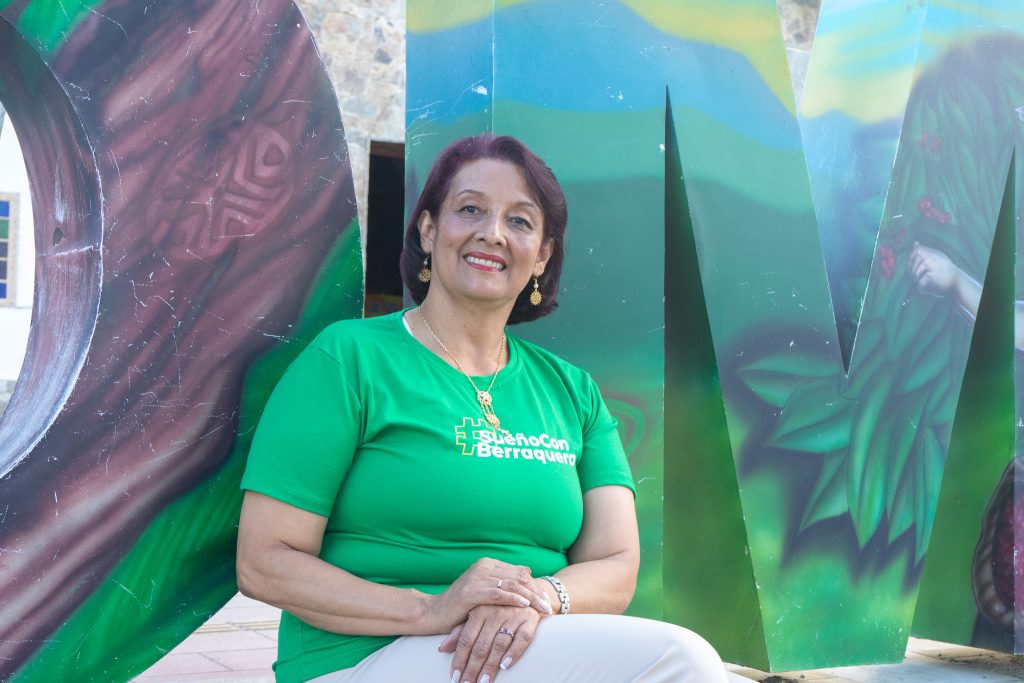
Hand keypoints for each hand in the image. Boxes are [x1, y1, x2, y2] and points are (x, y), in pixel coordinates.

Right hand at [426, 558, 551, 632]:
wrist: (434, 613)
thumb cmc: (461, 605)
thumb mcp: (485, 590)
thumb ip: (503, 580)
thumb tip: (527, 570)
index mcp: (487, 564)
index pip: (518, 572)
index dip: (533, 586)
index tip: (546, 599)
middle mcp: (483, 567)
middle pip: (517, 578)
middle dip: (535, 592)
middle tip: (548, 606)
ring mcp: (476, 577)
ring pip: (510, 585)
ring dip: (528, 597)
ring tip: (541, 608)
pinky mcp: (470, 591)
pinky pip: (497, 593)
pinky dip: (512, 598)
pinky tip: (523, 605)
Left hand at [439, 603, 541, 682]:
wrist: (527, 590)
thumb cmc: (498, 606)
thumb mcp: (477, 615)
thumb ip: (460, 631)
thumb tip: (442, 648)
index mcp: (479, 610)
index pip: (466, 639)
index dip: (460, 659)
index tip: (455, 677)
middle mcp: (495, 612)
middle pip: (481, 645)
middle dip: (473, 668)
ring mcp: (513, 615)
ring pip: (499, 644)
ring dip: (490, 665)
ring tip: (483, 682)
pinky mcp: (530, 620)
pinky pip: (522, 638)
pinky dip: (514, 652)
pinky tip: (505, 666)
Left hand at [908, 241, 960, 295]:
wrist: (958, 281)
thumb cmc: (945, 270)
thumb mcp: (936, 257)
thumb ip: (924, 250)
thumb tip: (915, 242)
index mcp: (929, 251)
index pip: (913, 254)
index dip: (911, 263)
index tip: (917, 270)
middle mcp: (929, 257)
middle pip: (912, 268)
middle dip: (915, 275)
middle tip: (925, 278)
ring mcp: (929, 265)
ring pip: (915, 276)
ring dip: (920, 282)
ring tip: (929, 282)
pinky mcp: (930, 275)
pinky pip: (920, 285)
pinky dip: (922, 290)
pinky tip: (929, 289)